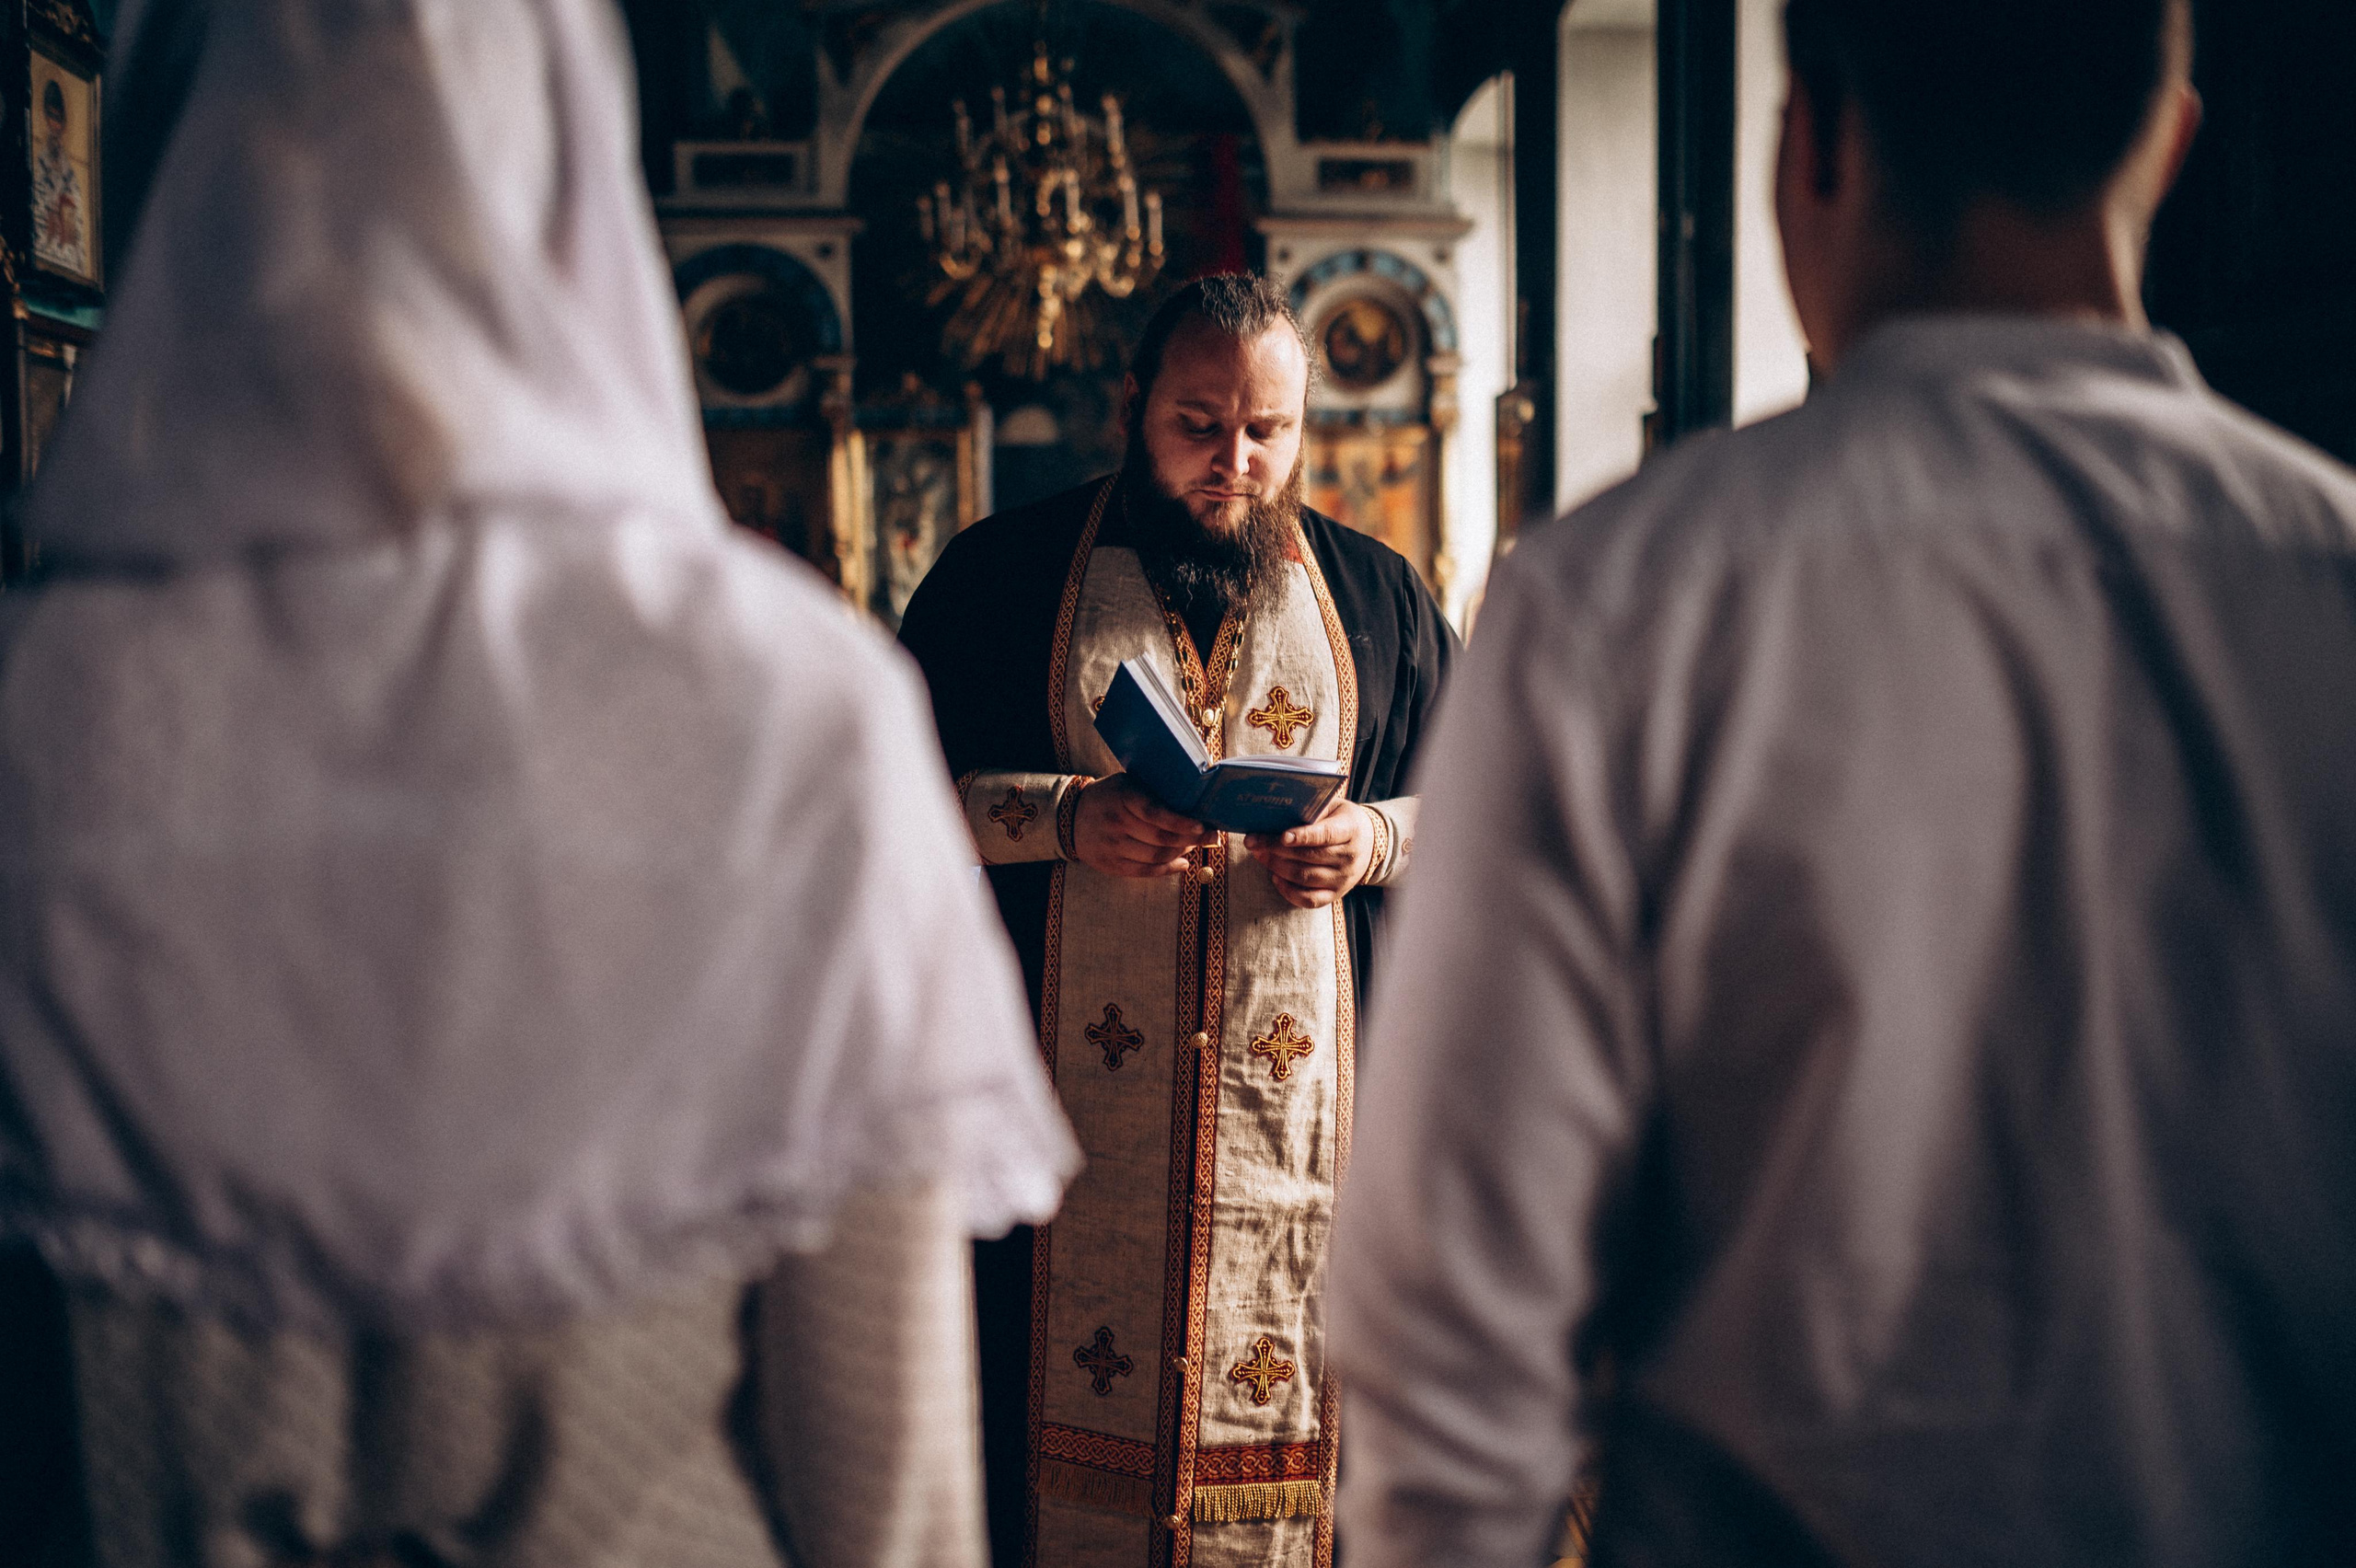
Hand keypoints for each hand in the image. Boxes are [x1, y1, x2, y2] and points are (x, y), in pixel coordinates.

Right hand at [1071, 774, 1211, 878]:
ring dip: (1180, 853)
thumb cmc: (1110, 796)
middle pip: (1160, 839)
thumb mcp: (1127, 783)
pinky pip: (1144, 872)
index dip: (1181, 822)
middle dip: (1190, 840)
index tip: (1202, 825)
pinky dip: (1167, 869)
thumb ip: (1153, 791)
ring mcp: (1112, 846)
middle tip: (1209, 838)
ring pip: (1155, 857)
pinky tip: (1182, 863)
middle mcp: (1116, 822)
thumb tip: (1193, 803)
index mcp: (1122, 797)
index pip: (1155, 813)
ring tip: (1193, 846)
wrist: (1071, 816)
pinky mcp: (1110, 864)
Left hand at [1246, 798, 1374, 909]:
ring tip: (1260, 855)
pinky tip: (1275, 877)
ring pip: (1305, 877)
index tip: (1282, 836)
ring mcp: (1343, 879)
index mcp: (1351, 829)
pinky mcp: (1335, 894)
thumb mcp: (1333, 807)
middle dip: (1277, 850)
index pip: (1326, 835)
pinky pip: (1309, 900)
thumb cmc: (1341, 820)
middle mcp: (1350, 857)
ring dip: (1277, 867)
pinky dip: (1288, 891)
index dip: (1303, 836)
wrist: (1370, 842)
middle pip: (1309, 857)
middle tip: (1255, 843)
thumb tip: (1276, 814)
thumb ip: (1311, 810)